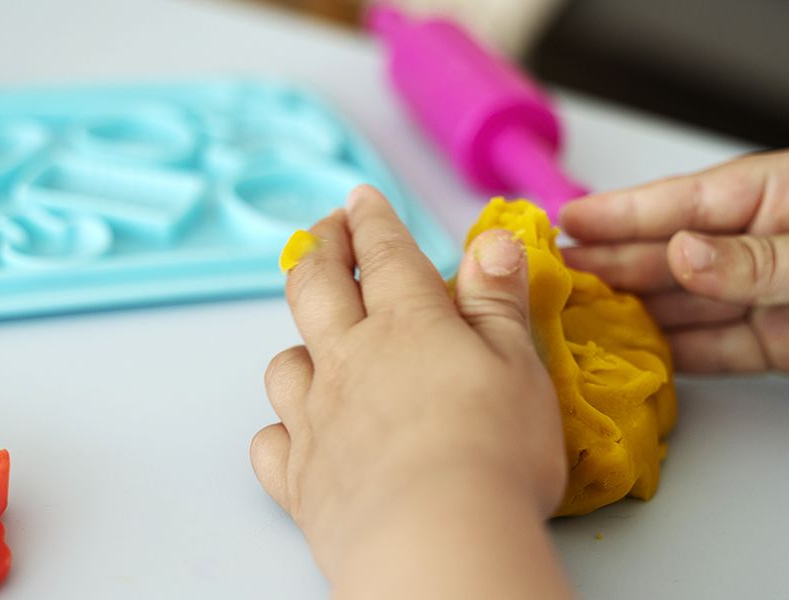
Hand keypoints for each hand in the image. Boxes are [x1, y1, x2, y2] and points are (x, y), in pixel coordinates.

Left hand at [251, 185, 570, 597]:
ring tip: (314, 341)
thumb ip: (498, 301)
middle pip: (316, 287)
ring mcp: (317, 420)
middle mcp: (350, 361)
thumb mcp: (518, 365)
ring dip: (298, 343)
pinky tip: (296, 434)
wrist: (435, 540)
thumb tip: (491, 240)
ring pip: (285, 363)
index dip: (371, 220)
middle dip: (319, 249)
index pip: (383, 253)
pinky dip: (279, 432)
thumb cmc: (491, 452)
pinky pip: (270, 443)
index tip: (360, 198)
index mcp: (407, 325)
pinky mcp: (300, 479)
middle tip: (324, 231)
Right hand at [561, 148, 788, 391]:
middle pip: (672, 254)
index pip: (683, 203)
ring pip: (685, 303)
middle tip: (559, 275)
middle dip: (616, 263)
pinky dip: (677, 354)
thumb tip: (680, 255)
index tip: (568, 221)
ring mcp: (765, 293)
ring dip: (636, 311)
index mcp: (775, 193)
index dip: (621, 213)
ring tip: (581, 319)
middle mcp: (760, 241)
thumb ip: (752, 262)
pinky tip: (638, 355)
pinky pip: (713, 347)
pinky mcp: (777, 342)